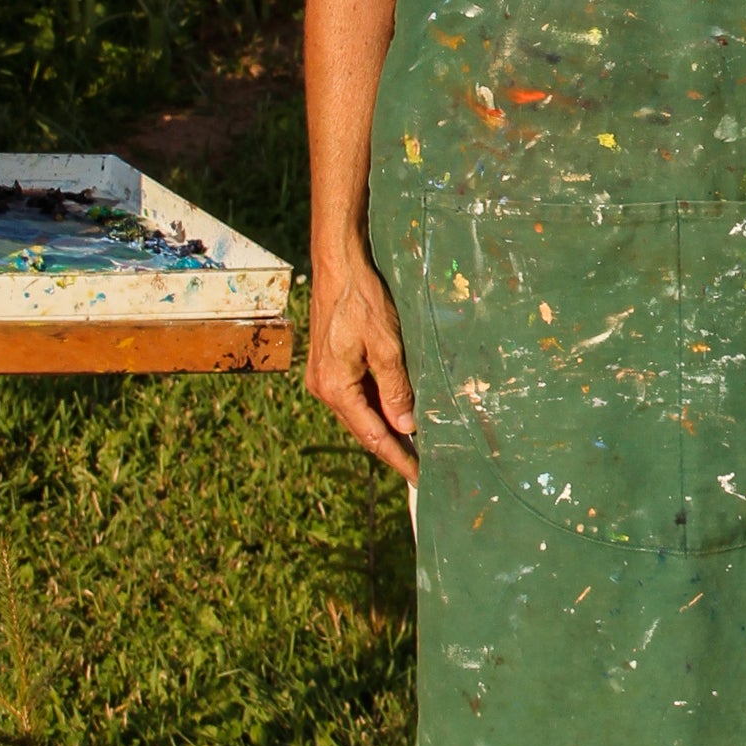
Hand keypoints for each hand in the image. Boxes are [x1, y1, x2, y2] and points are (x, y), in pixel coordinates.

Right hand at [308, 247, 418, 481]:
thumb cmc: (362, 301)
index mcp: (334, 388)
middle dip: (393, 447)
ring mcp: (323, 376)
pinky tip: (397, 410)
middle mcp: (323, 388)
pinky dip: (378, 405)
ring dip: (386, 426)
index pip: (372, 436)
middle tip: (422, 467)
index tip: (419, 479)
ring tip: (415, 444)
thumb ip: (396, 390)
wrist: (338, 266)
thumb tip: (406, 427)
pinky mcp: (329, 364)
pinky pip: (356, 394)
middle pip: (363, 428)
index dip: (398, 458)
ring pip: (360, 412)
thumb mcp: (387, 347)